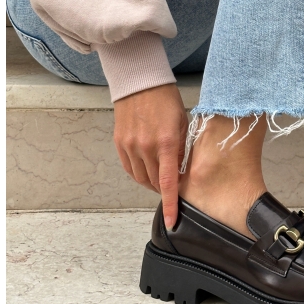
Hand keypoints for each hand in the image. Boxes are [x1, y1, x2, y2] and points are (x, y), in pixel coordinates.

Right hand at [113, 83, 187, 228]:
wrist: (140, 82)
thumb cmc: (167, 100)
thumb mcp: (183, 123)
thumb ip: (182, 150)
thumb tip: (181, 172)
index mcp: (166, 143)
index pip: (168, 183)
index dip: (171, 205)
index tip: (173, 222)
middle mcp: (146, 147)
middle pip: (153, 183)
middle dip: (164, 189)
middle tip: (172, 183)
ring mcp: (130, 146)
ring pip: (140, 178)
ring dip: (151, 181)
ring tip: (159, 173)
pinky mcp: (120, 143)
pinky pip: (129, 168)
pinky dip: (138, 172)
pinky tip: (146, 167)